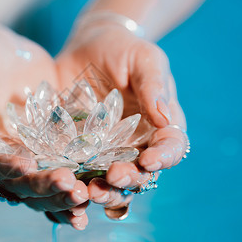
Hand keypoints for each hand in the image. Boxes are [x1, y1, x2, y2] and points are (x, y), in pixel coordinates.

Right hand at [0, 27, 88, 228]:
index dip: (5, 169)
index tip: (27, 163)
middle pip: (19, 184)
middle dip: (44, 187)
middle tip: (70, 186)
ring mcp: (27, 155)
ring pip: (43, 184)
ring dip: (63, 195)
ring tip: (86, 195)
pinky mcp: (51, 146)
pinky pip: (64, 167)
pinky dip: (78, 181)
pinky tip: (96, 188)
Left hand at [56, 21, 188, 216]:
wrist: (87, 48)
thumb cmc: (123, 50)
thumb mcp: (143, 59)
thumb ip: (154, 85)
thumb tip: (165, 117)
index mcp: (161, 124)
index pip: (171, 147)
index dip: (164, 157)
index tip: (149, 160)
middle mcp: (137, 144)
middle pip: (141, 172)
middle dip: (129, 179)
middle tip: (114, 177)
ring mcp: (109, 151)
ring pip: (113, 182)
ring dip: (105, 191)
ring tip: (90, 192)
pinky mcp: (82, 151)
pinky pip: (82, 173)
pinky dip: (79, 186)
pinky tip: (70, 191)